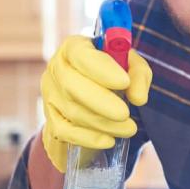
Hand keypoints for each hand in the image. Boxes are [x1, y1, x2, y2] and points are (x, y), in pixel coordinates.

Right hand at [40, 35, 151, 171]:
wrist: (92, 99)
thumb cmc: (112, 74)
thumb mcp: (130, 67)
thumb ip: (138, 75)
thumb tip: (138, 98)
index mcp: (74, 48)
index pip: (81, 54)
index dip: (101, 69)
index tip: (124, 82)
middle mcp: (57, 68)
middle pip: (71, 85)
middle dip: (100, 101)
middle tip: (125, 114)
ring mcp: (50, 94)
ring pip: (72, 110)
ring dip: (103, 123)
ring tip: (129, 128)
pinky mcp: (51, 118)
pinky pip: (64, 131)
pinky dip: (88, 138)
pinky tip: (108, 140)